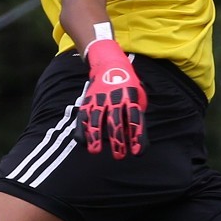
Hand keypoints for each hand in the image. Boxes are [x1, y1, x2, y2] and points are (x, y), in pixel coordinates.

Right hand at [77, 40, 146, 158]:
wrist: (109, 64)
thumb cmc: (128, 87)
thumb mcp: (138, 97)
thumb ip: (136, 116)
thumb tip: (133, 140)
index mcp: (131, 97)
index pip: (135, 119)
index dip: (136, 136)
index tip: (136, 152)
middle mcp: (115, 98)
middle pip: (115, 121)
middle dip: (117, 140)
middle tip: (119, 156)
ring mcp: (99, 99)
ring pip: (96, 119)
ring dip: (96, 137)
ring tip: (95, 151)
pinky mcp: (88, 101)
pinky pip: (83, 116)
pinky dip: (82, 129)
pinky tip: (83, 142)